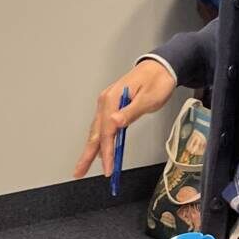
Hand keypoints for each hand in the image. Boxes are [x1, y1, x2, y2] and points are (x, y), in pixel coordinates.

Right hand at [73, 59, 175, 180]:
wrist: (160, 67)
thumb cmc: (158, 81)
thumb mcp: (149, 98)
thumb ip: (131, 112)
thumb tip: (114, 123)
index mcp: (113, 99)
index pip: (107, 131)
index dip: (106, 152)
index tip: (108, 169)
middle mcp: (106, 101)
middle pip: (95, 133)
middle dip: (87, 154)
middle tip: (79, 172)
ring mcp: (107, 103)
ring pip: (96, 130)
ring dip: (91, 149)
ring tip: (84, 165)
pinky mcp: (111, 105)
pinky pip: (102, 126)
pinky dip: (99, 140)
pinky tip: (99, 149)